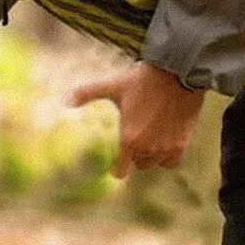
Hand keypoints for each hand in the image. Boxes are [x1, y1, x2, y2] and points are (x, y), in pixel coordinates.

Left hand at [70, 61, 205, 177]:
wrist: (175, 74)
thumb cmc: (140, 81)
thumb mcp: (111, 86)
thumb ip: (86, 94)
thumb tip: (63, 101)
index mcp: (129, 139)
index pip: (121, 170)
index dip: (117, 169)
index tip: (116, 168)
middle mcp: (148, 148)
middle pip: (138, 164)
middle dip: (134, 154)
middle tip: (134, 138)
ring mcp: (166, 148)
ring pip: (154, 163)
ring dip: (150, 155)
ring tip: (148, 138)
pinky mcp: (181, 144)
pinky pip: (171, 163)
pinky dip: (166, 157)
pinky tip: (163, 144)